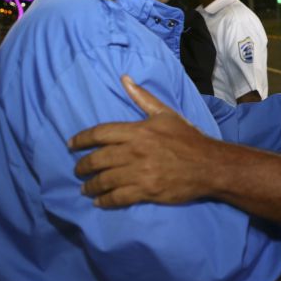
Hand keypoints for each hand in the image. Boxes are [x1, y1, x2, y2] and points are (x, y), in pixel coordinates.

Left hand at [70, 75, 220, 206]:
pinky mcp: (146, 191)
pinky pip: (117, 197)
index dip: (81, 139)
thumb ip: (143, 98)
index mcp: (138, 130)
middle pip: (98, 159)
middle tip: (78, 170)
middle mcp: (135, 151)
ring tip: (85, 188)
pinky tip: (99, 201)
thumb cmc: (188, 138)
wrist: (208, 165)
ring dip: (90, 186)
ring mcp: (139, 172)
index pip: (100, 133)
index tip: (71, 144)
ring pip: (104, 180)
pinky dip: (104, 200)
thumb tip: (124, 79)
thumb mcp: (166, 114)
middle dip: (82, 166)